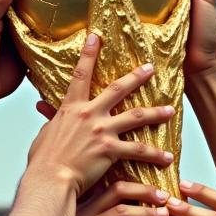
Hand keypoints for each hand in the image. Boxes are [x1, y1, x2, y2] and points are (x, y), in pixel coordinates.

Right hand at [25, 33, 174, 195]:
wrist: (50, 179)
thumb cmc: (43, 161)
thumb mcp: (45, 135)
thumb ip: (52, 121)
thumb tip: (47, 111)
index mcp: (71, 108)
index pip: (80, 75)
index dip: (89, 54)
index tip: (96, 37)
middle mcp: (89, 115)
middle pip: (117, 90)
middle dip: (136, 77)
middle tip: (150, 68)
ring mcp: (102, 131)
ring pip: (135, 117)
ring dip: (156, 113)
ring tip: (171, 111)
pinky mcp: (111, 150)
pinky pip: (138, 150)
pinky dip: (154, 154)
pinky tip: (167, 158)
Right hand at [59, 182, 170, 215]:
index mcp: (85, 210)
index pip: (112, 188)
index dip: (138, 186)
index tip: (158, 192)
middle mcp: (81, 213)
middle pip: (117, 190)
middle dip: (145, 191)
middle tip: (165, 197)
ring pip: (119, 211)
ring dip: (146, 211)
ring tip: (164, 215)